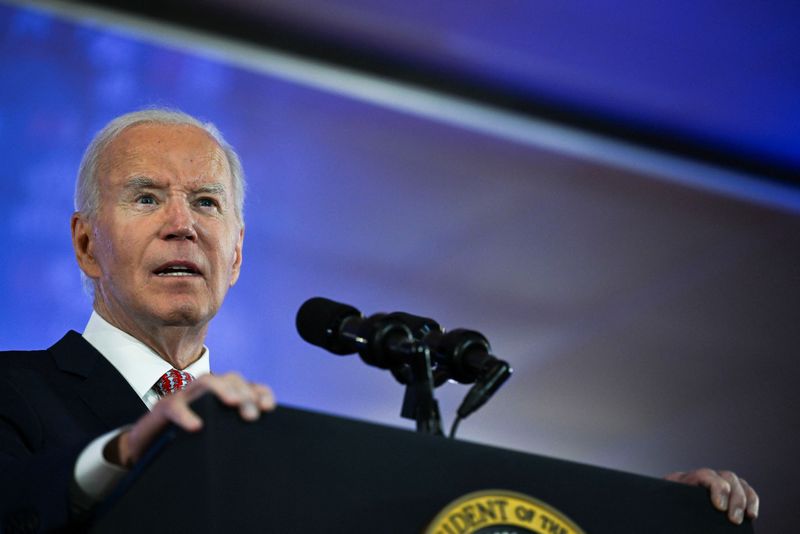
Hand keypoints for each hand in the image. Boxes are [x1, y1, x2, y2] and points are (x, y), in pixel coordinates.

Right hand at [105, 372, 274, 466]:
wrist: (144, 448)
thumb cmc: (182, 440)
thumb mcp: (213, 435)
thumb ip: (231, 431)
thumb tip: (258, 440)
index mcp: (218, 397)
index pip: (245, 386)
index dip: (259, 392)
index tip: (269, 408)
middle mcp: (203, 393)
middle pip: (229, 379)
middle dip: (244, 393)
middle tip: (252, 416)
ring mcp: (183, 397)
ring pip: (205, 382)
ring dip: (221, 389)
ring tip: (233, 403)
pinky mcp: (162, 409)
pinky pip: (174, 406)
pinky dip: (186, 415)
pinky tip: (197, 427)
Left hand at [665, 468, 758, 524]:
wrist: (658, 510)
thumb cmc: (662, 514)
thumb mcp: (667, 512)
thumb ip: (679, 513)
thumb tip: (686, 528)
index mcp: (680, 481)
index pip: (704, 475)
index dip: (716, 487)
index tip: (720, 507)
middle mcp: (698, 478)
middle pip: (725, 476)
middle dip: (734, 498)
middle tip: (734, 520)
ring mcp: (712, 482)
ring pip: (735, 481)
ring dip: (744, 499)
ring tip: (746, 517)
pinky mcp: (722, 492)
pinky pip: (742, 489)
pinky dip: (750, 500)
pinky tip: (751, 515)